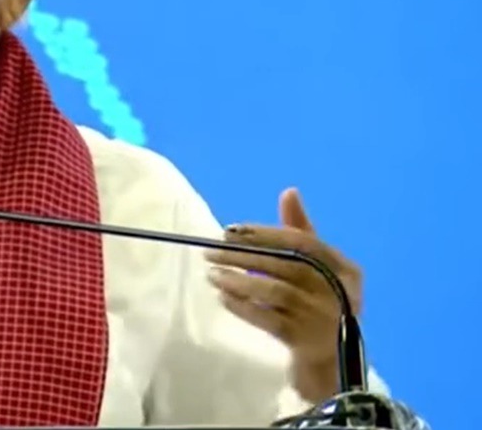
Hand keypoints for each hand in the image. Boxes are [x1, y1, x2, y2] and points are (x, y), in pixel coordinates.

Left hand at [204, 187, 363, 402]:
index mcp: (345, 269)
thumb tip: (289, 192)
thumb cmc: (320, 307)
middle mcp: (340, 292)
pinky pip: (268, 320)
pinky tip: (223, 298)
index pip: (302, 242)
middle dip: (244, 255)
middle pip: (286, 265)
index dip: (264, 233)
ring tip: (212, 275)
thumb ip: (301, 232)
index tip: (229, 230)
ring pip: (276, 292)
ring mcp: (324, 319)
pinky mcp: (305, 343)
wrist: (332, 364)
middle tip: (210, 252)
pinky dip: (243, 307)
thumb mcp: (317, 270)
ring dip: (239, 280)